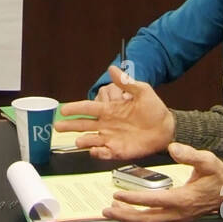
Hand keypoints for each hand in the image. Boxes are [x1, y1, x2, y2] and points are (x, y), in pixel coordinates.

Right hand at [57, 65, 175, 159]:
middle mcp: (106, 124)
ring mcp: (111, 138)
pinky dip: (98, 153)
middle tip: (57, 126)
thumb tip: (112, 68)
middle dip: (70, 126)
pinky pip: (104, 153)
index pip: (87, 108)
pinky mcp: (118, 151)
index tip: (63, 109)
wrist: (165, 128)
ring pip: (91, 140)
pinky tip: (94, 151)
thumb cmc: (154, 109)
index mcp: (109, 109)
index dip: (75, 108)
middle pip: (83, 125)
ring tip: (77, 142)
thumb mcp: (142, 91)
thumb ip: (126, 81)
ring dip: (83, 141)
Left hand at [102, 143, 222, 221]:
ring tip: (112, 212)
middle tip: (107, 210)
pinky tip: (129, 213)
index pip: (153, 201)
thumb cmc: (219, 178)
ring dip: (129, 219)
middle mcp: (178, 213)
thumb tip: (173, 148)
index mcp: (183, 199)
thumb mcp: (208, 161)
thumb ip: (190, 154)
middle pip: (147, 219)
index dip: (134, 199)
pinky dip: (139, 219)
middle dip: (125, 216)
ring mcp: (177, 219)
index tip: (118, 195)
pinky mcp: (177, 219)